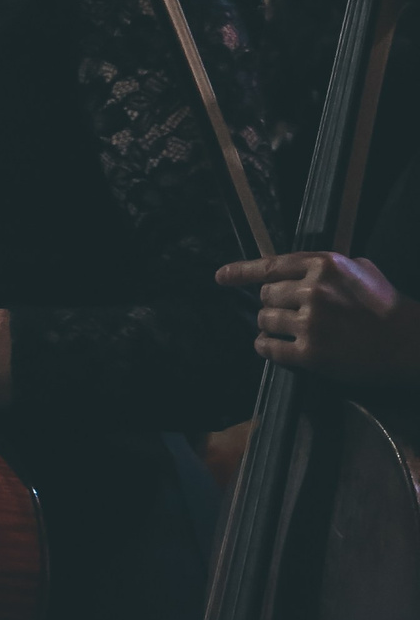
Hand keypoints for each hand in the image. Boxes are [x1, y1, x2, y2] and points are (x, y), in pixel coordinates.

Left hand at [218, 251, 419, 385]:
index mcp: (324, 265)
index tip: (220, 277)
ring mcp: (310, 323)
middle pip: (265, 295)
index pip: (270, 266)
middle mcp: (312, 290)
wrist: (411, 345)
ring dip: (270, 326)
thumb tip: (299, 268)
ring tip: (289, 330)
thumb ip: (328, 266)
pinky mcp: (310, 354)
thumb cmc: (388, 307)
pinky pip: (269, 347)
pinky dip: (266, 347)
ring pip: (264, 320)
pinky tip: (272, 347)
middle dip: (273, 304)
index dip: (240, 272)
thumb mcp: (363, 270)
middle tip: (291, 313)